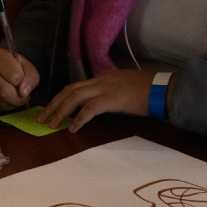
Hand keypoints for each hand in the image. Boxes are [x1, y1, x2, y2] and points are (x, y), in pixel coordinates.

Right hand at [0, 48, 38, 111]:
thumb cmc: (12, 66)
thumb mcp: (26, 66)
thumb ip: (31, 77)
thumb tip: (23, 93)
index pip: (15, 76)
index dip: (22, 81)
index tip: (21, 80)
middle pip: (5, 92)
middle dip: (18, 98)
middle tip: (22, 96)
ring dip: (11, 104)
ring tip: (13, 97)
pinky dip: (2, 107)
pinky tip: (3, 99)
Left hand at [37, 69, 156, 132]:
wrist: (164, 90)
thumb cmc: (148, 92)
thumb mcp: (124, 90)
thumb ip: (109, 95)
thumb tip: (98, 106)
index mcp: (103, 77)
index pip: (76, 86)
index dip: (61, 98)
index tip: (51, 110)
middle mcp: (101, 79)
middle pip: (69, 90)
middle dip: (53, 104)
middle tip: (42, 118)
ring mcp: (106, 87)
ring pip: (75, 97)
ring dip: (60, 111)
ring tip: (51, 124)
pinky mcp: (112, 98)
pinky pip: (90, 108)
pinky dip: (79, 118)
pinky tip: (73, 128)